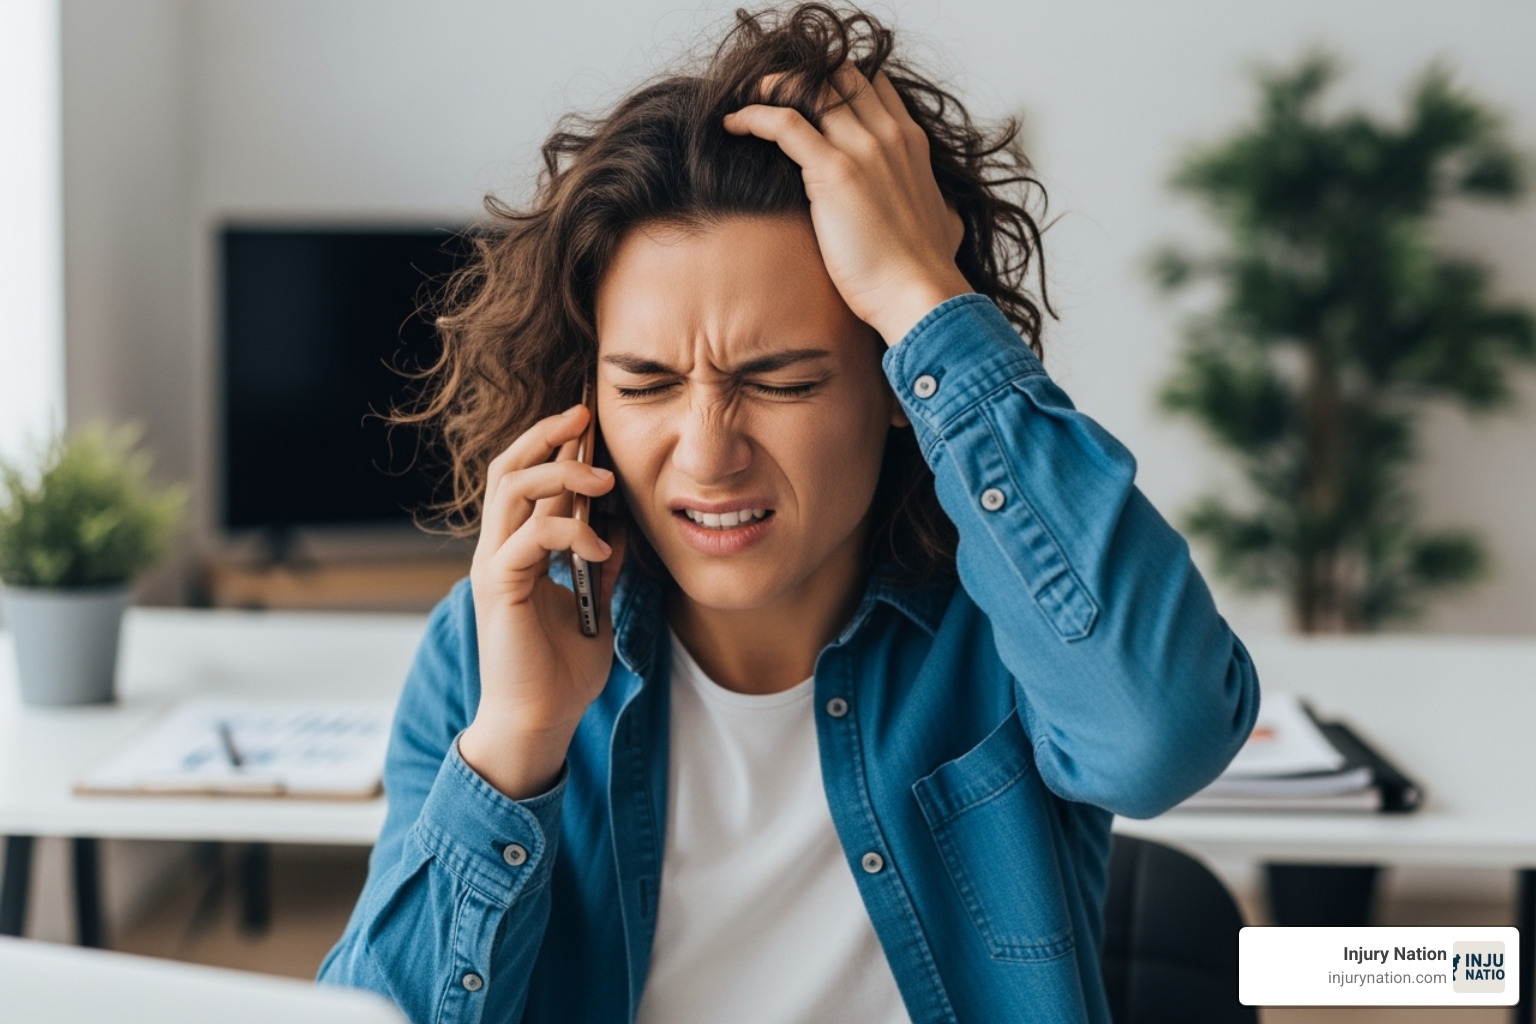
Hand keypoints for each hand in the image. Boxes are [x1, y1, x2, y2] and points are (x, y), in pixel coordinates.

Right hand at [459, 403, 627, 798]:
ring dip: (559, 472)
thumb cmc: (561, 672)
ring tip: (603, 479)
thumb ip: (602, 565)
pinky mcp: (500, 587)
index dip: (552, 443)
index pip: (526, 476)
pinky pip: (529, 537)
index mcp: (518, 549)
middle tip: (584, 416)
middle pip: (507, 467)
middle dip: (545, 435)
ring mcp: (494, 565)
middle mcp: (499, 548)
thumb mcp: (596, 607)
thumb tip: (624, 528)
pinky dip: (569, 532)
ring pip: (511, 488)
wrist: (540, 721)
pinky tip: (600, 549)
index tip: (588, 419)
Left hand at [723, 65, 972, 344]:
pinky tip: (733, 125)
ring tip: (746, 103)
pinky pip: (784, 122)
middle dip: (802, 76)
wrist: (920, 294)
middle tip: (771, 96)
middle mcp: (888, 135)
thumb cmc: (927, 269)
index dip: (838, 84)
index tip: (809, 100)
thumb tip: (944, 213)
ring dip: (772, 89)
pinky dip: (754, 117)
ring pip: (810, 87)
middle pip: (839, 75)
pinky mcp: (834, 171)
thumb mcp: (947, 222)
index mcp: (911, 142)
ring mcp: (862, 148)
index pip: (873, 85)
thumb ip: (940, 205)